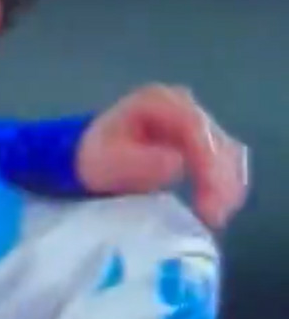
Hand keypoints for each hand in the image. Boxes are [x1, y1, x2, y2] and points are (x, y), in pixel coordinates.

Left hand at [78, 84, 248, 228]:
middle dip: (220, 180)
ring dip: (227, 186)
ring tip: (215, 217)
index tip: (209, 196)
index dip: (208, 162)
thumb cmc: (96, 156)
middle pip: (216, 141)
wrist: (90, 155)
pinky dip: (225, 185)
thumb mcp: (107, 161)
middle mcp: (182, 105)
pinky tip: (218, 209)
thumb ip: (139, 162)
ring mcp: (194, 122)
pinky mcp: (201, 141)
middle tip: (214, 216)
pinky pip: (224, 162)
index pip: (195, 127)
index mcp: (157, 101)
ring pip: (227, 153)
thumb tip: (178, 162)